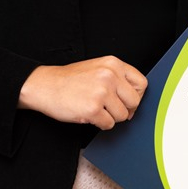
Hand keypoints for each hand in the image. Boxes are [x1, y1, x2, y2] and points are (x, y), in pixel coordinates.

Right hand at [18, 55, 147, 129]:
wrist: (45, 85)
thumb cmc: (70, 79)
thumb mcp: (98, 68)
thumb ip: (117, 78)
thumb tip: (135, 99)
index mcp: (113, 63)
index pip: (141, 83)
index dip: (136, 96)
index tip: (127, 101)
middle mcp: (110, 75)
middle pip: (134, 101)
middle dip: (124, 109)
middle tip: (110, 108)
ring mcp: (102, 92)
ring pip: (122, 116)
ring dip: (110, 117)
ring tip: (95, 108)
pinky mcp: (93, 109)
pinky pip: (109, 125)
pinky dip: (100, 124)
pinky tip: (88, 114)